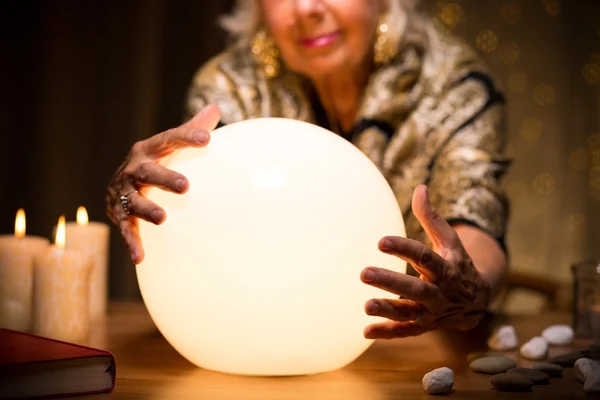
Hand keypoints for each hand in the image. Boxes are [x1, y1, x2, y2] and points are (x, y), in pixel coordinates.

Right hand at [106, 105, 220, 263]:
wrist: (121, 182)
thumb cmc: (157, 161)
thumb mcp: (170, 144)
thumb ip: (193, 129)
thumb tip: (217, 108)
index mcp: (149, 149)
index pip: (170, 140)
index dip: (187, 138)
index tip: (207, 139)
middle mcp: (133, 169)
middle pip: (148, 172)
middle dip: (165, 178)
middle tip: (185, 186)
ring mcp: (124, 193)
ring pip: (133, 201)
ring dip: (147, 210)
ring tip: (163, 218)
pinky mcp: (118, 215)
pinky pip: (125, 229)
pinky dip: (132, 243)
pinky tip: (140, 257)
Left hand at [360, 184, 490, 338]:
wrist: (476, 302)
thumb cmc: (457, 264)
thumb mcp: (450, 241)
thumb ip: (432, 218)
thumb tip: (419, 188)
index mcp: (446, 268)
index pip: (424, 257)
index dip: (403, 249)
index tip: (380, 241)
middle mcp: (439, 293)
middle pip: (415, 289)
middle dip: (390, 282)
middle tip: (363, 273)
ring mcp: (431, 313)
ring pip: (409, 313)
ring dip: (388, 310)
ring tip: (366, 305)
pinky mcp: (423, 326)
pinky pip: (405, 332)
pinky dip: (387, 333)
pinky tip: (366, 331)